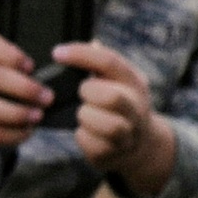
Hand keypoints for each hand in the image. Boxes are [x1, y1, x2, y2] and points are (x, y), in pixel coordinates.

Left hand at [52, 40, 176, 197]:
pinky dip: (83, 137)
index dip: (80, 55)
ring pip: (108, 126)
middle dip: (88, 94)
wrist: (140, 144)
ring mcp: (129, 133)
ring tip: (84, 114)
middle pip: (111, 98)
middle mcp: (136, 106)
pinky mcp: (115, 153)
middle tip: (82, 94)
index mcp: (134, 81)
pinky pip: (93, 145)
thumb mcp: (119, 80)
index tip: (57, 53)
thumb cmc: (120, 104)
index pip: (109, 62)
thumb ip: (103, 62)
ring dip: (87, 117)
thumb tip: (92, 43)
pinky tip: (85, 131)